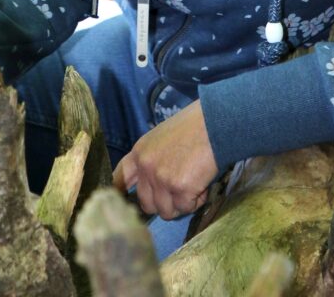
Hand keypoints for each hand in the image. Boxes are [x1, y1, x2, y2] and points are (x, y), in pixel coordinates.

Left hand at [112, 100, 217, 219]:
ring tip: (193, 182)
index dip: (122, 194)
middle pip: (147, 204)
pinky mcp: (180, 189)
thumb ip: (152, 159)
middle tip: (179, 190)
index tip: (126, 204)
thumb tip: (152, 185)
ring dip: (181, 203)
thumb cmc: (192, 127)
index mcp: (139, 152)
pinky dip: (196, 201)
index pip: (120, 179)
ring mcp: (161, 179)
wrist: (213, 122)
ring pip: (167, 212)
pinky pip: (186, 208)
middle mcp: (146, 167)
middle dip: (164, 202)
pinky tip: (202, 183)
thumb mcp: (161, 138)